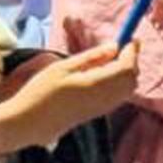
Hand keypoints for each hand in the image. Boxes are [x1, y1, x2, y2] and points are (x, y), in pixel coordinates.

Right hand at [0, 43, 140, 158]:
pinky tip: (103, 75)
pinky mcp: (100, 113)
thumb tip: (115, 46)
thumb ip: (92, 57)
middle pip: (132, 78)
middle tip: (120, 47)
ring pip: (128, 87)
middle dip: (131, 61)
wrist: (30, 123)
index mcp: (96, 84)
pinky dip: (119, 82)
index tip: (131, 39)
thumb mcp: (63, 67)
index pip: (127, 67)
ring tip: (107, 60)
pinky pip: (120, 95)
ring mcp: (104, 108)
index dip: (132, 52)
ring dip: (126, 71)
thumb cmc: (41, 92)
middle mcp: (106, 98)